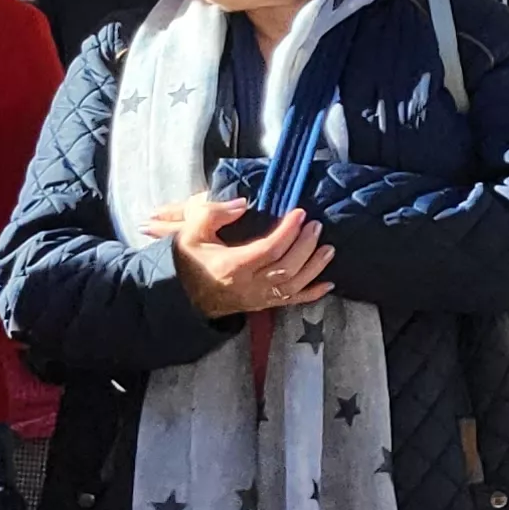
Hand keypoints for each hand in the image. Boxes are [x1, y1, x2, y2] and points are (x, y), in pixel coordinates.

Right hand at [161, 197, 336, 317]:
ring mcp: (256, 298)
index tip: (299, 213)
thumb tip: (242, 204)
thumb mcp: (192, 231)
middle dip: (305, 245)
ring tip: (328, 248)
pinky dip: (311, 294)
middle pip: (286, 267)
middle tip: (316, 226)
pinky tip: (328, 283)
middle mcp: (248, 285)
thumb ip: (215, 213)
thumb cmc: (188, 259)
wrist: (180, 294)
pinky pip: (291, 302)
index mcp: (231, 265)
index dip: (288, 231)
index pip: (269, 249)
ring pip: (293, 286)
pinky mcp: (261, 305)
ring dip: (314, 266)